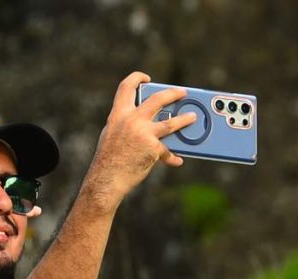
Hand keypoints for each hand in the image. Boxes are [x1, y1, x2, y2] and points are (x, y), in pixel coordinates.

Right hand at [83, 72, 197, 210]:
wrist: (105, 181)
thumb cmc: (107, 161)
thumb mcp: (111, 136)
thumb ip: (126, 124)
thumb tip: (148, 120)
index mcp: (118, 116)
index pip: (126, 87)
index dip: (137, 78)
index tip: (146, 78)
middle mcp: (131, 120)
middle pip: (158, 99)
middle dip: (173, 93)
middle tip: (182, 92)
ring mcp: (143, 133)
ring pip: (172, 122)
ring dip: (185, 119)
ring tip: (192, 117)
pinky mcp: (153, 148)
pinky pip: (167, 150)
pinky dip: (172, 156)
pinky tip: (177, 160)